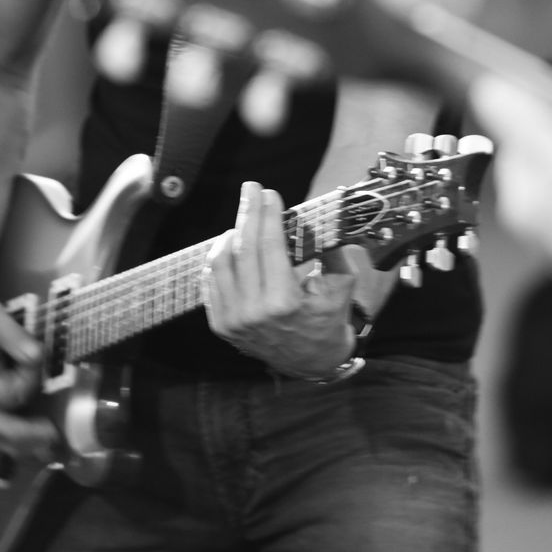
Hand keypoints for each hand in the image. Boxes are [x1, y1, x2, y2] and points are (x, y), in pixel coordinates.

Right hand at [0, 290, 56, 457]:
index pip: (5, 395)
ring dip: (24, 444)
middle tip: (55, 436)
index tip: (36, 357)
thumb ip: (12, 335)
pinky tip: (35, 443)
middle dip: (28, 434)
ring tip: (50, 446)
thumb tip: (35, 358)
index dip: (29, 380)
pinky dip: (16, 439)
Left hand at [202, 182, 356, 378]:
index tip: (269, 193)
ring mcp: (233, 320)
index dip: (268, 214)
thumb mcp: (341, 286)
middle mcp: (253, 312)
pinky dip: (219, 258)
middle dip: (247, 212)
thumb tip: (319, 218)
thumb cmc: (328, 320)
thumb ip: (332, 251)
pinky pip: (210, 281)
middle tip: (251, 189)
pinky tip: (231, 244)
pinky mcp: (221, 325)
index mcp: (284, 302)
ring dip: (231, 233)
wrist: (310, 363)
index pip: (269, 245)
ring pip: (220, 262)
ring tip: (243, 220)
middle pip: (243, 248)